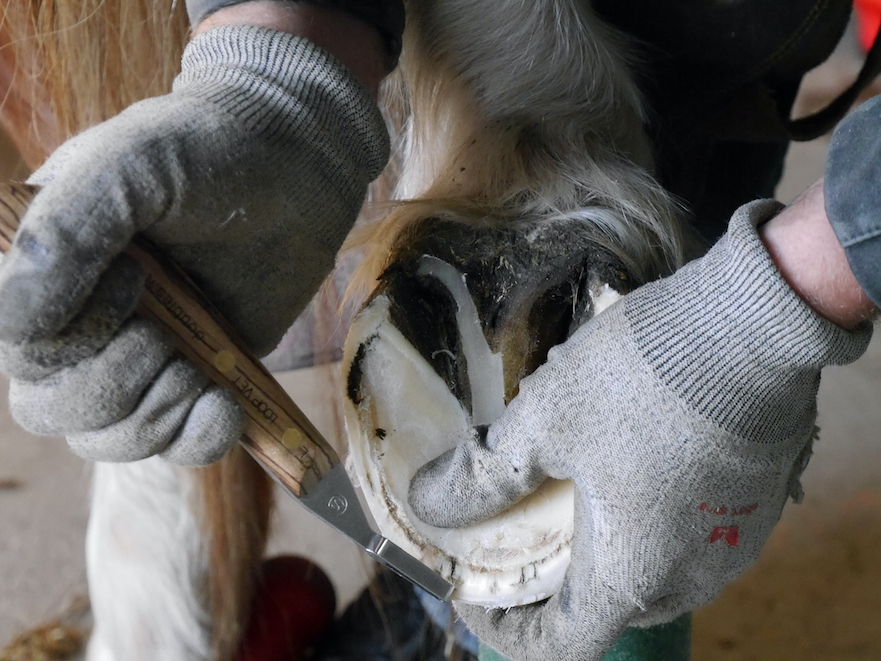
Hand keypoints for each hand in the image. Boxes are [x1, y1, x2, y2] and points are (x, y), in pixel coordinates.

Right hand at [0, 23, 387, 464]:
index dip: (70, 339)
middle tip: (164, 336)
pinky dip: (196, 440)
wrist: (297, 166)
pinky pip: (175, 444)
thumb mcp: (130, 166)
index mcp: (45, 269)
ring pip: (106, 438)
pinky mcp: (197, 376)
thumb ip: (66, 232)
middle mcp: (81, 319)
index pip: (18, 349)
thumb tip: (11, 323)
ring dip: (155, 417)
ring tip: (198, 370)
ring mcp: (140, 354)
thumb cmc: (207, 150)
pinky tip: (222, 409)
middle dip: (114, 388)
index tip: (136, 277)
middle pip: (52, 409)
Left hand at [408, 200, 872, 659]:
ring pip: (649, 572)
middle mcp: (690, 577)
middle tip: (514, 537)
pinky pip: (687, 537)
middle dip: (550, 585)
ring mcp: (731, 544)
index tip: (476, 596)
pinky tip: (627, 470)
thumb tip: (428, 504)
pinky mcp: (756, 506)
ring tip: (566, 498)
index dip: (507, 630)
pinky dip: (646, 525)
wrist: (751, 323)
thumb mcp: (544, 421)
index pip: (559, 645)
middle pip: (603, 609)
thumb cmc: (641, 379)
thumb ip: (483, 476)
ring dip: (600, 550)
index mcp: (631, 574)